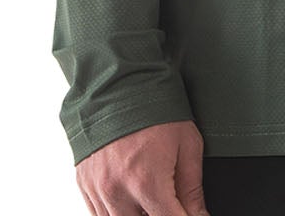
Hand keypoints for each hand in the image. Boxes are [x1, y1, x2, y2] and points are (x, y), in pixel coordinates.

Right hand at [75, 119, 208, 215]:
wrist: (117, 81)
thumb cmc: (154, 106)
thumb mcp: (187, 142)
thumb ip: (192, 187)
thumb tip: (199, 215)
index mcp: (147, 181)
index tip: (190, 214)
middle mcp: (118, 191)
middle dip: (161, 215)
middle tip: (170, 200)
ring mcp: (98, 190)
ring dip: (137, 214)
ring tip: (150, 196)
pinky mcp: (85, 186)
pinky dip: (117, 212)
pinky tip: (131, 199)